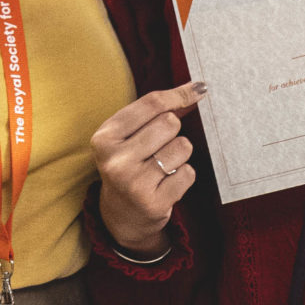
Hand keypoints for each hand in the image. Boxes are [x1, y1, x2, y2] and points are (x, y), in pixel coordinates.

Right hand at [91, 81, 205, 256]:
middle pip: (170, 123)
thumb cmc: (130, 165)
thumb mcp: (131, 136)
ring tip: (162, 167)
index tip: (199, 89)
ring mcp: (134, 183)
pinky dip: (183, 175)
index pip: (151, 104)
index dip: (179, 94)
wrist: (122, 216)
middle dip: (173, 132)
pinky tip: (167, 183)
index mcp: (105, 137)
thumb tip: (196, 89)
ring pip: (182, 147)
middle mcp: (116, 160)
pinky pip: (188, 173)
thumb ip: (157, 112)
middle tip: (159, 147)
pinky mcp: (153, 203)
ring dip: (180, 155)